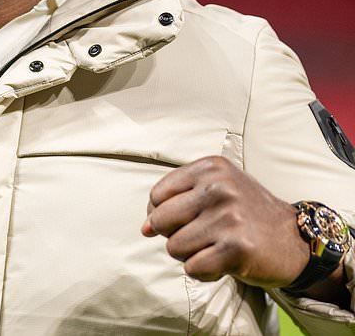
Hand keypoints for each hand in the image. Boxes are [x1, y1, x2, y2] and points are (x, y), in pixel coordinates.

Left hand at [142, 156, 308, 288]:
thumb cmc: (246, 214)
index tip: (187, 219)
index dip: (163, 214)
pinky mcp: (237, 248)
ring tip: (215, 247)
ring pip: (174, 247)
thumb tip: (143, 228)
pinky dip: (203, 272)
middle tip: (201, 236)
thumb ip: (175, 201)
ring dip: (190, 255)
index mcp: (211, 168)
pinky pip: (193, 268)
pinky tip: (223, 263)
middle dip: (173, 235)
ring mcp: (229, 218)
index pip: (156, 196)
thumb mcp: (215, 189)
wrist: (296, 240)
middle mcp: (219, 188)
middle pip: (160, 221)